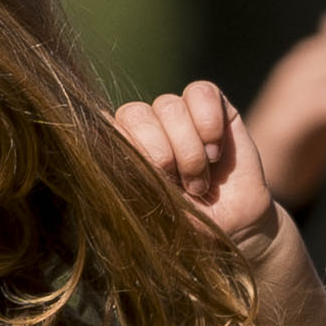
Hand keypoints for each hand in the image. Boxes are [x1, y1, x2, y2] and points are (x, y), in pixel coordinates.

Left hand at [106, 79, 290, 256]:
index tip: (152, 184)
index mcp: (124, 152)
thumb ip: (119, 175)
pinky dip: (209, 122)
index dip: (133, 154)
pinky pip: (202, 92)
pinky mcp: (215, 107)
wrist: (232, 233)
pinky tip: (216, 152)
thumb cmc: (184, 228)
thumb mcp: (145, 210)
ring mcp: (180, 116)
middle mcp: (149, 129)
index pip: (107, 129)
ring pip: (169, 105)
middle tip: (182, 186)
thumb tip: (93, 122)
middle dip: (160, 154)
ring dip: (189, 150)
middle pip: (136, 114)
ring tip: (201, 182)